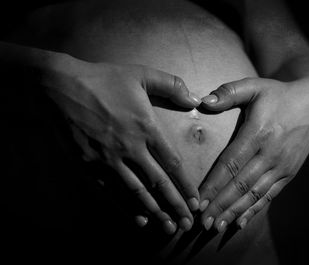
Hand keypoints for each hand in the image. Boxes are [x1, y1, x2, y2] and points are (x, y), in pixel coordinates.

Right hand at [43, 55, 201, 233]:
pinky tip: (137, 219)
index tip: (195, 200)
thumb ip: (171, 85)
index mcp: (146, 128)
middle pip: (158, 183)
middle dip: (175, 205)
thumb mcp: (141, 74)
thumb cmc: (102, 79)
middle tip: (186, 224)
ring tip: (168, 227)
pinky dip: (125, 207)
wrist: (59, 86)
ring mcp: (108, 159)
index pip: (172, 163)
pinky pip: (111, 191)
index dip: (185, 184)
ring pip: (136, 192)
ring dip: (154, 211)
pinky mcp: (88, 166)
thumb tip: (194, 100)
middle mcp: (131, 148)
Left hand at [198, 77, 308, 231]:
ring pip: (255, 195)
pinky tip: (240, 223)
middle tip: (202, 223)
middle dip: (220, 206)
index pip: (230, 164)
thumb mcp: (254, 86)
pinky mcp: (289, 173)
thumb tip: (203, 102)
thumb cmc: (278, 94)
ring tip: (216, 227)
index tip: (197, 201)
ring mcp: (282, 166)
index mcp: (258, 133)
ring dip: (234, 212)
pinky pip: (270, 195)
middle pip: (241, 185)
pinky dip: (254, 210)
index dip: (213, 185)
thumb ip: (228, 92)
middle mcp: (271, 154)